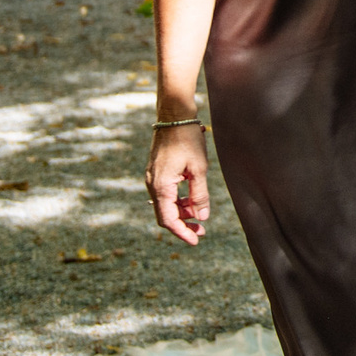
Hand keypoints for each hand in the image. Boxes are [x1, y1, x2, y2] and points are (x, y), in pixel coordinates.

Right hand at [146, 123, 210, 244]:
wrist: (174, 115)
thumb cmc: (188, 139)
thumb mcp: (199, 168)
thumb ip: (199, 194)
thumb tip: (202, 217)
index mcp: (161, 186)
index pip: (168, 219)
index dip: (182, 232)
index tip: (196, 240)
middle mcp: (152, 184)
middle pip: (165, 214)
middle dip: (183, 224)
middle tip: (202, 230)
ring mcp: (152, 177)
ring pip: (165, 203)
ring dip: (181, 211)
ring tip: (199, 215)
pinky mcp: (156, 171)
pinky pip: (165, 193)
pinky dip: (177, 199)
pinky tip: (191, 200)